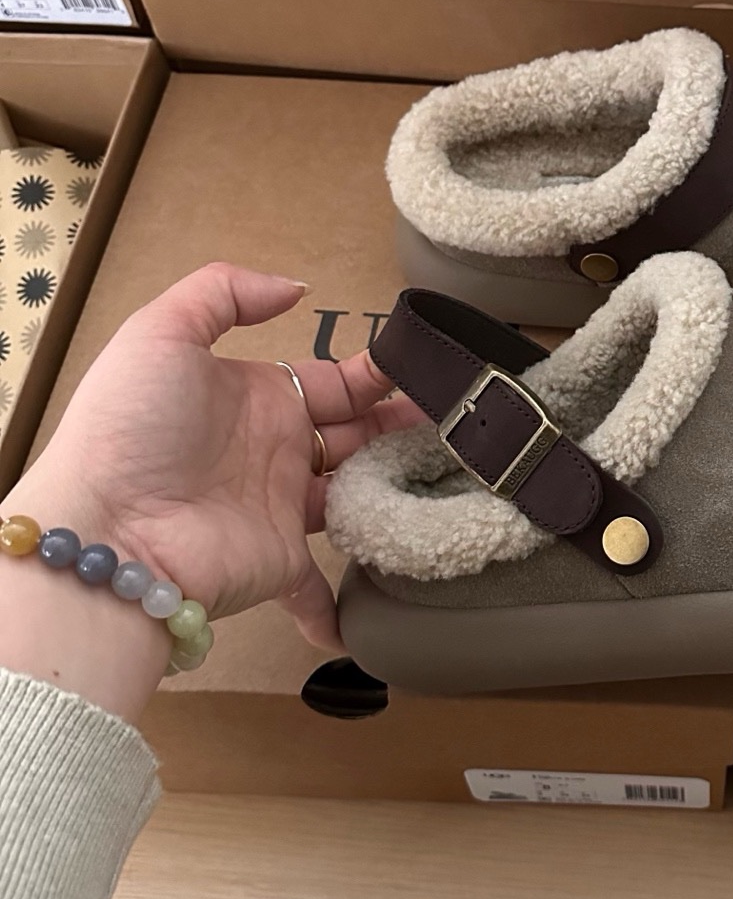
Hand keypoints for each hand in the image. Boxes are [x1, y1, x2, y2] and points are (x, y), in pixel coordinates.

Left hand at [8, 263, 423, 653]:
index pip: (332, 383)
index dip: (378, 376)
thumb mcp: (163, 333)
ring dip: (395, 491)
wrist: (109, 530)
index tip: (425, 371)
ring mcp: (280, 511)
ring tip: (453, 478)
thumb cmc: (132, 427)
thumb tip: (297, 289)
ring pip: (354, 499)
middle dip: (403, 429)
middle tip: (456, 421)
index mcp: (255, 399)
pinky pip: (315, 591)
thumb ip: (224, 292)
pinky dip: (336, 609)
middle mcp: (273, 453)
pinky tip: (367, 610)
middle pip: (355, 437)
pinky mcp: (282, 565)